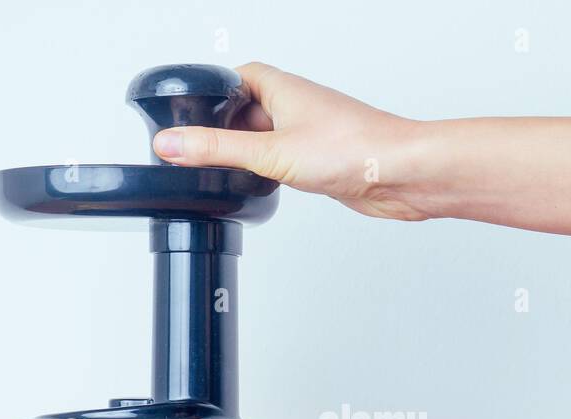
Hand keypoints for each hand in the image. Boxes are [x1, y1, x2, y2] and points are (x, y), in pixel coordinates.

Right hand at [152, 62, 428, 219]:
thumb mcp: (269, 151)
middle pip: (243, 113)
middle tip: (199, 154)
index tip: (184, 114)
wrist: (399, 174)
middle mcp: (294, 107)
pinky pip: (282, 162)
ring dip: (246, 156)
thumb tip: (171, 143)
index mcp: (280, 87)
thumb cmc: (353, 148)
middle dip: (222, 132)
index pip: (232, 79)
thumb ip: (216, 150)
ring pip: (263, 140)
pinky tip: (264, 188)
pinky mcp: (320, 161)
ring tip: (230, 175)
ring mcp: (308, 134)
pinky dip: (267, 173)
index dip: (208, 95)